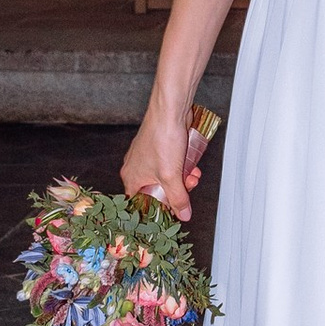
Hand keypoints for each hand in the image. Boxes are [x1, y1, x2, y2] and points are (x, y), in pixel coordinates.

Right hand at [122, 90, 206, 219]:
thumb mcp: (172, 176)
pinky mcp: (159, 148)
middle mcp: (136, 168)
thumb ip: (178, 198)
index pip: (141, 204)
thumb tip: (183, 214)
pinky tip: (192, 165)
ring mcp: (147, 158)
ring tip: (192, 175)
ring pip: (166, 177)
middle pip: (157, 191)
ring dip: (182, 179)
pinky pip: (171, 165)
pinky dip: (182, 167)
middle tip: (187, 188)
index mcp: (132, 178)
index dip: (157, 209)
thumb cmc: (162, 138)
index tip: (170, 212)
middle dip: (176, 190)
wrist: (170, 110)